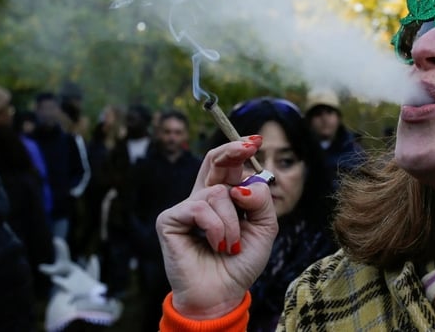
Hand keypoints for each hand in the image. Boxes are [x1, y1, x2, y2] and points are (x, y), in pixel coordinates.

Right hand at [156, 138, 277, 318]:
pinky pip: (200, 208)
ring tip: (231, 245)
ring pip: (217, 193)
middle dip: (232, 151)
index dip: (239, 150)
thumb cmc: (241, 262)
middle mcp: (203, 197)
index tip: (257, 141)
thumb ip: (261, 200)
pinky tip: (216, 245)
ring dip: (233, 222)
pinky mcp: (170, 219)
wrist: (223, 293)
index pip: (228, 166)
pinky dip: (216, 227)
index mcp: (225, 197)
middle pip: (213, 161)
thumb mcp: (264, 227)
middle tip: (249, 146)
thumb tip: (242, 184)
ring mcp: (186, 207)